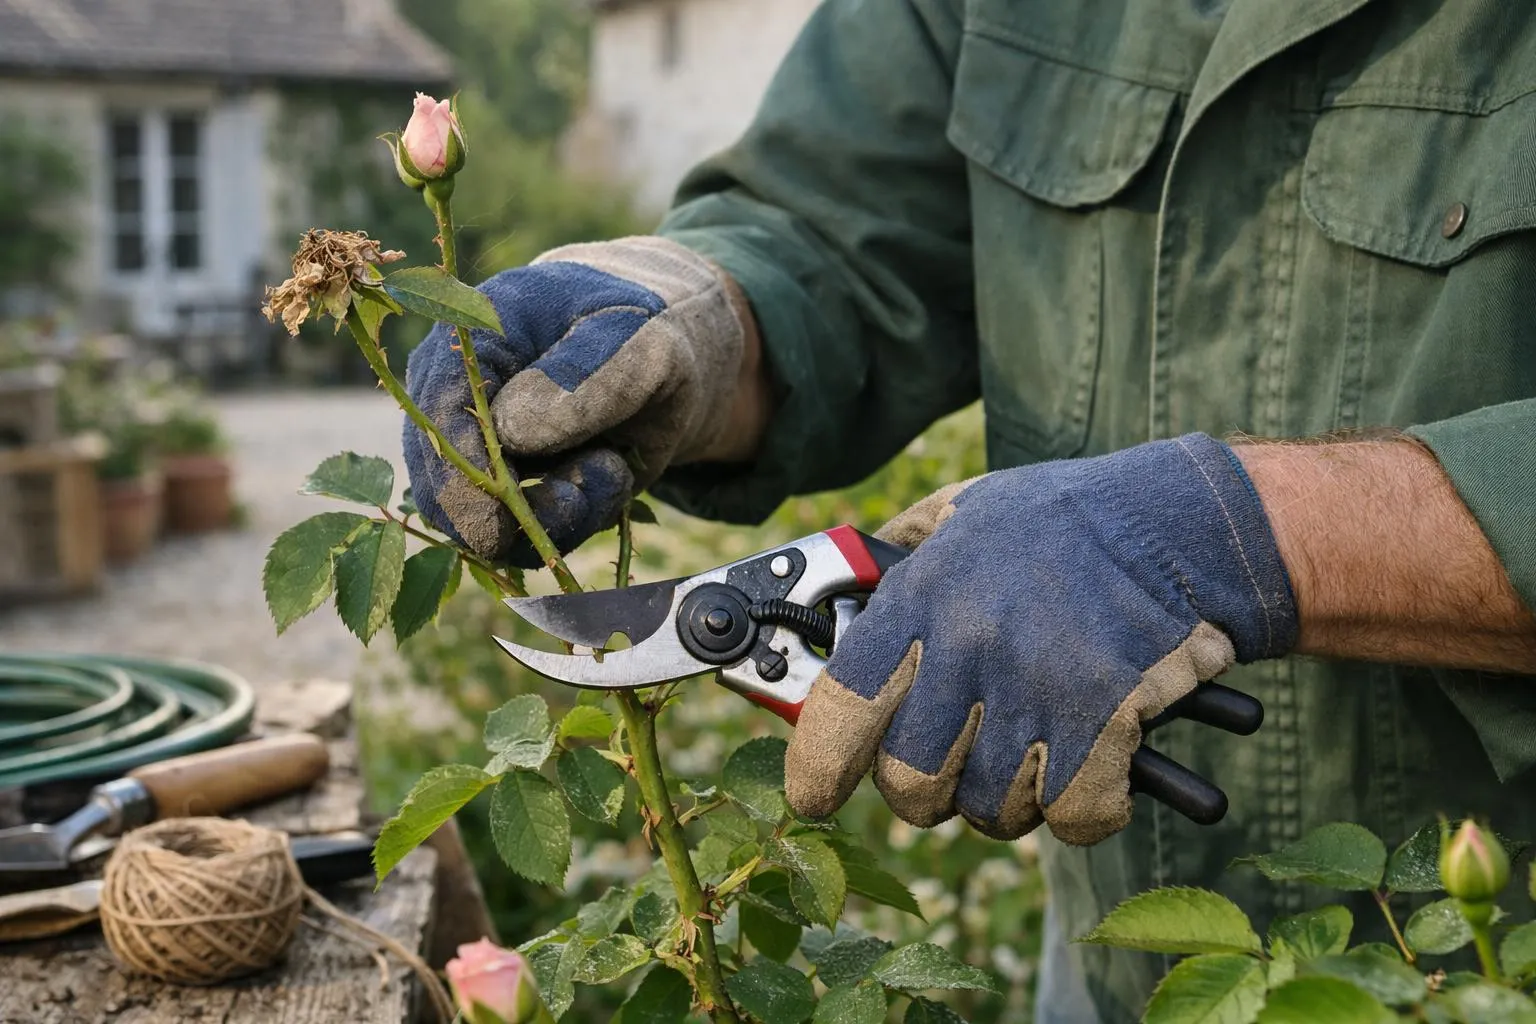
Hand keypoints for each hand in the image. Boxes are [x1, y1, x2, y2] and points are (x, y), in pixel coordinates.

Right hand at [404, 236, 754, 565]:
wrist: (658, 357)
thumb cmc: (644, 333)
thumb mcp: (638, 342)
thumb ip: (582, 378)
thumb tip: (511, 429)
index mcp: (473, 340)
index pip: (437, 412)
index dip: (459, 473)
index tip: (498, 518)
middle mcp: (456, 398)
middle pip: (443, 484)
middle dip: (520, 509)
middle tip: (603, 474)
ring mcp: (475, 449)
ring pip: (483, 524)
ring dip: (557, 517)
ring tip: (614, 467)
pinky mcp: (505, 489)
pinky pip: (521, 537)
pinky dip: (571, 524)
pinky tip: (610, 477)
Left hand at [784, 434, 1298, 844]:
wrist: (1176, 523)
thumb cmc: (1060, 522)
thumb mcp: (959, 514)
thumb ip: (896, 559)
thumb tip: (833, 595)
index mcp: (920, 598)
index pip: (839, 711)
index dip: (819, 768)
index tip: (814, 795)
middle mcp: (969, 646)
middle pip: (911, 785)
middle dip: (928, 793)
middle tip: (954, 769)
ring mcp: (1038, 687)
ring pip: (992, 811)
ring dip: (1011, 799)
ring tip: (1032, 750)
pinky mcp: (1108, 720)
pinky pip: (1075, 817)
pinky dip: (1086, 809)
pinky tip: (1094, 769)